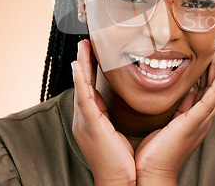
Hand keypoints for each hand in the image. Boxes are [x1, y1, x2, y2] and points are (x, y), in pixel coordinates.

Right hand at [71, 39, 135, 185]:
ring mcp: (84, 121)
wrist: (119, 182)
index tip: (94, 52)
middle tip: (85, 42)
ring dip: (81, 64)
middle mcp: (84, 118)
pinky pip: (84, 98)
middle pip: (83, 84)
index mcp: (92, 119)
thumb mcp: (120, 132)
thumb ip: (121, 115)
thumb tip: (134, 100)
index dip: (90, 69)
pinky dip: (80, 80)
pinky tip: (79, 66)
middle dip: (83, 62)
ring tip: (83, 46)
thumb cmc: (123, 160)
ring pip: (81, 86)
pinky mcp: (90, 125)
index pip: (90, 88)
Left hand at [134, 45, 214, 184]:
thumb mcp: (168, 123)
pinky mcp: (194, 124)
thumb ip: (179, 109)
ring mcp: (200, 122)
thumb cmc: (155, 152)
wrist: (151, 172)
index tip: (214, 58)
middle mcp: (201, 121)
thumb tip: (187, 93)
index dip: (212, 74)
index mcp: (195, 120)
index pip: (207, 92)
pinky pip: (210, 101)